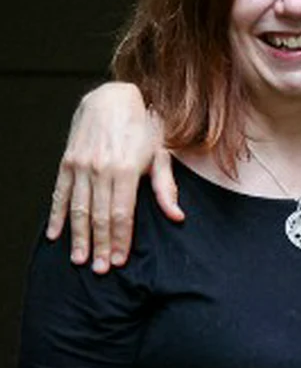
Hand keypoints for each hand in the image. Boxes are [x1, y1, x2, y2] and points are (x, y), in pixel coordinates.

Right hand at [47, 82, 182, 273]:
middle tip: (101, 270)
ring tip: (80, 259)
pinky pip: (59, 194)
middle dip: (101, 245)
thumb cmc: (143, 127)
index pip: (122, 214)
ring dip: (78, 237)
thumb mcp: (161, 154)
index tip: (121, 260)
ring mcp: (81, 166)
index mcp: (127, 170)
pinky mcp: (67, 162)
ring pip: (77, 209)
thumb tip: (177, 217)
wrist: (112, 98)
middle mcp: (101, 170)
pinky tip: (55, 235)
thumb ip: (166, 188)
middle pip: (99, 217)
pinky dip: (56, 216)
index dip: (121, 239)